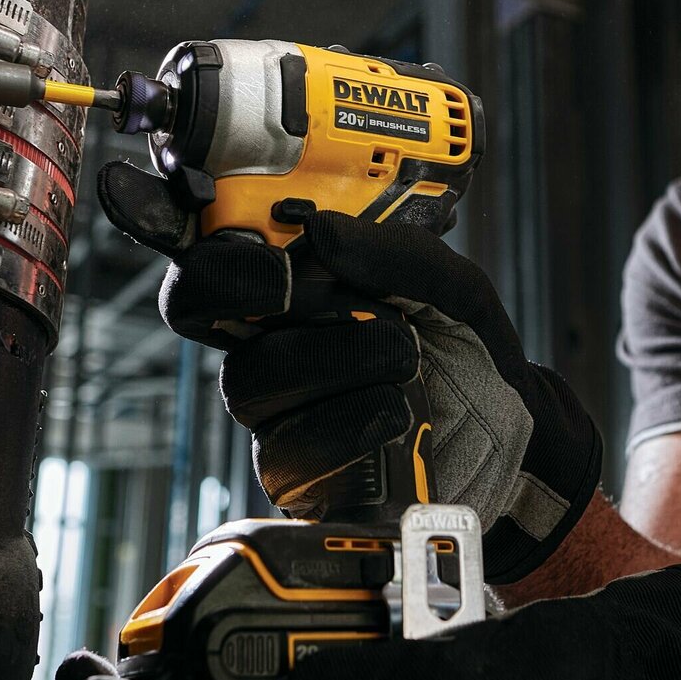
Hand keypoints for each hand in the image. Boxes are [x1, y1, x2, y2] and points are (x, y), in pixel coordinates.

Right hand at [98, 161, 601, 583]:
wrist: (515, 439)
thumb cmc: (469, 352)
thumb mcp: (452, 286)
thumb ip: (396, 252)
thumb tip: (320, 232)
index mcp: (290, 285)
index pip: (205, 254)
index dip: (167, 223)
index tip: (165, 203)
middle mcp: (267, 342)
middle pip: (202, 311)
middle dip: (261, 292)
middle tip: (327, 292)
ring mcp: (277, 412)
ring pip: (252, 382)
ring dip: (336, 358)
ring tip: (405, 355)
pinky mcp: (299, 476)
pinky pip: (292, 452)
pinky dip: (353, 423)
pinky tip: (398, 412)